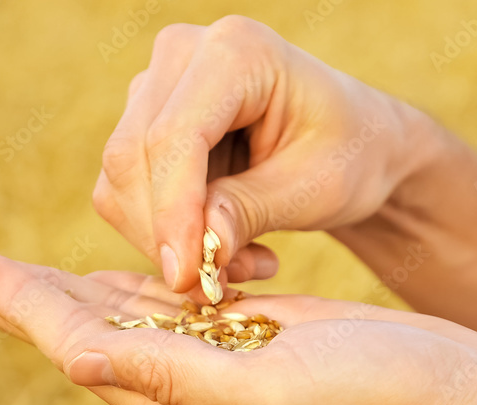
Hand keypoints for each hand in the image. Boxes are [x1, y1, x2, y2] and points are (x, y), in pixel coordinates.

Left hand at [0, 254, 476, 404]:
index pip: (82, 350)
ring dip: (72, 294)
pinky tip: (116, 279)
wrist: (459, 404)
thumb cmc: (376, 402)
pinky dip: (139, 288)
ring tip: (22, 277)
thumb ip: (170, 377)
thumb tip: (76, 362)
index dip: (22, 308)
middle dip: (28, 302)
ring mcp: (228, 366)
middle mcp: (195, 394)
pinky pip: (181, 311)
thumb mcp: (266, 393)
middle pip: (90, 337)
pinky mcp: (261, 340)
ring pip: (129, 322)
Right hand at [93, 16, 432, 294]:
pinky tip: (223, 244)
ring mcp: (156, 84)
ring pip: (121, 179)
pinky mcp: (143, 121)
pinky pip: (125, 190)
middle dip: (167, 234)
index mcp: (237, 51)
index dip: (172, 212)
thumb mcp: (315, 188)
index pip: (174, 136)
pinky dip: (164, 232)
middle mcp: (184, 53)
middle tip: (224, 282)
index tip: (187, 277)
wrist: (355, 142)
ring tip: (242, 263)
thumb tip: (197, 256)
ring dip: (168, 239)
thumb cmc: (348, 153)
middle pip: (133, 156)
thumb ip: (251, 212)